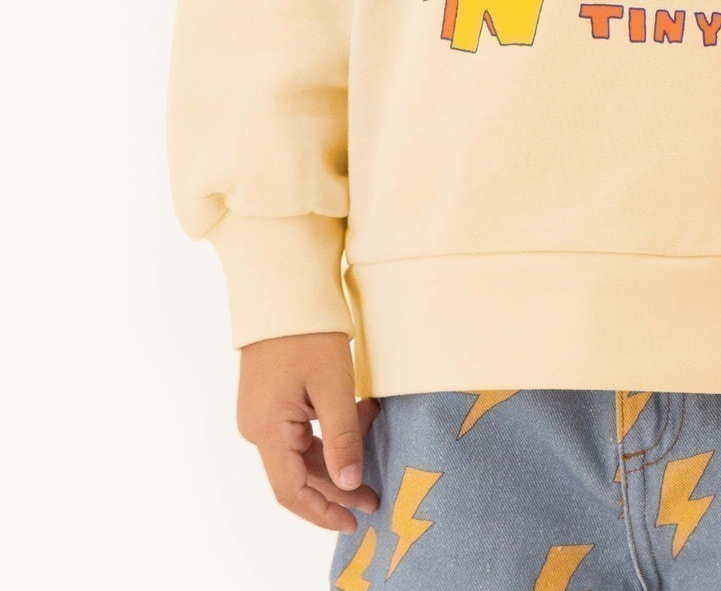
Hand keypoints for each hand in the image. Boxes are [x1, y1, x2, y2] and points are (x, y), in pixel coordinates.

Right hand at [235, 330, 382, 533]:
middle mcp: (256, 427)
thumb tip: (350, 484)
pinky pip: (300, 430)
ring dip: (337, 453)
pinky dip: (329, 430)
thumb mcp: (333, 386)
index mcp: (266, 430)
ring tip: (374, 441)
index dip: (322, 512)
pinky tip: (359, 416)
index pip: (291, 491)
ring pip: (301, 451)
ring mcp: (260, 412)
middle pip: (298, 473)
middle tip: (376, 494)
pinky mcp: (269, 399)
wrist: (284, 287)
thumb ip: (342, 438)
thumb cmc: (308, 332)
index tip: (354, 522)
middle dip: (339, 485)